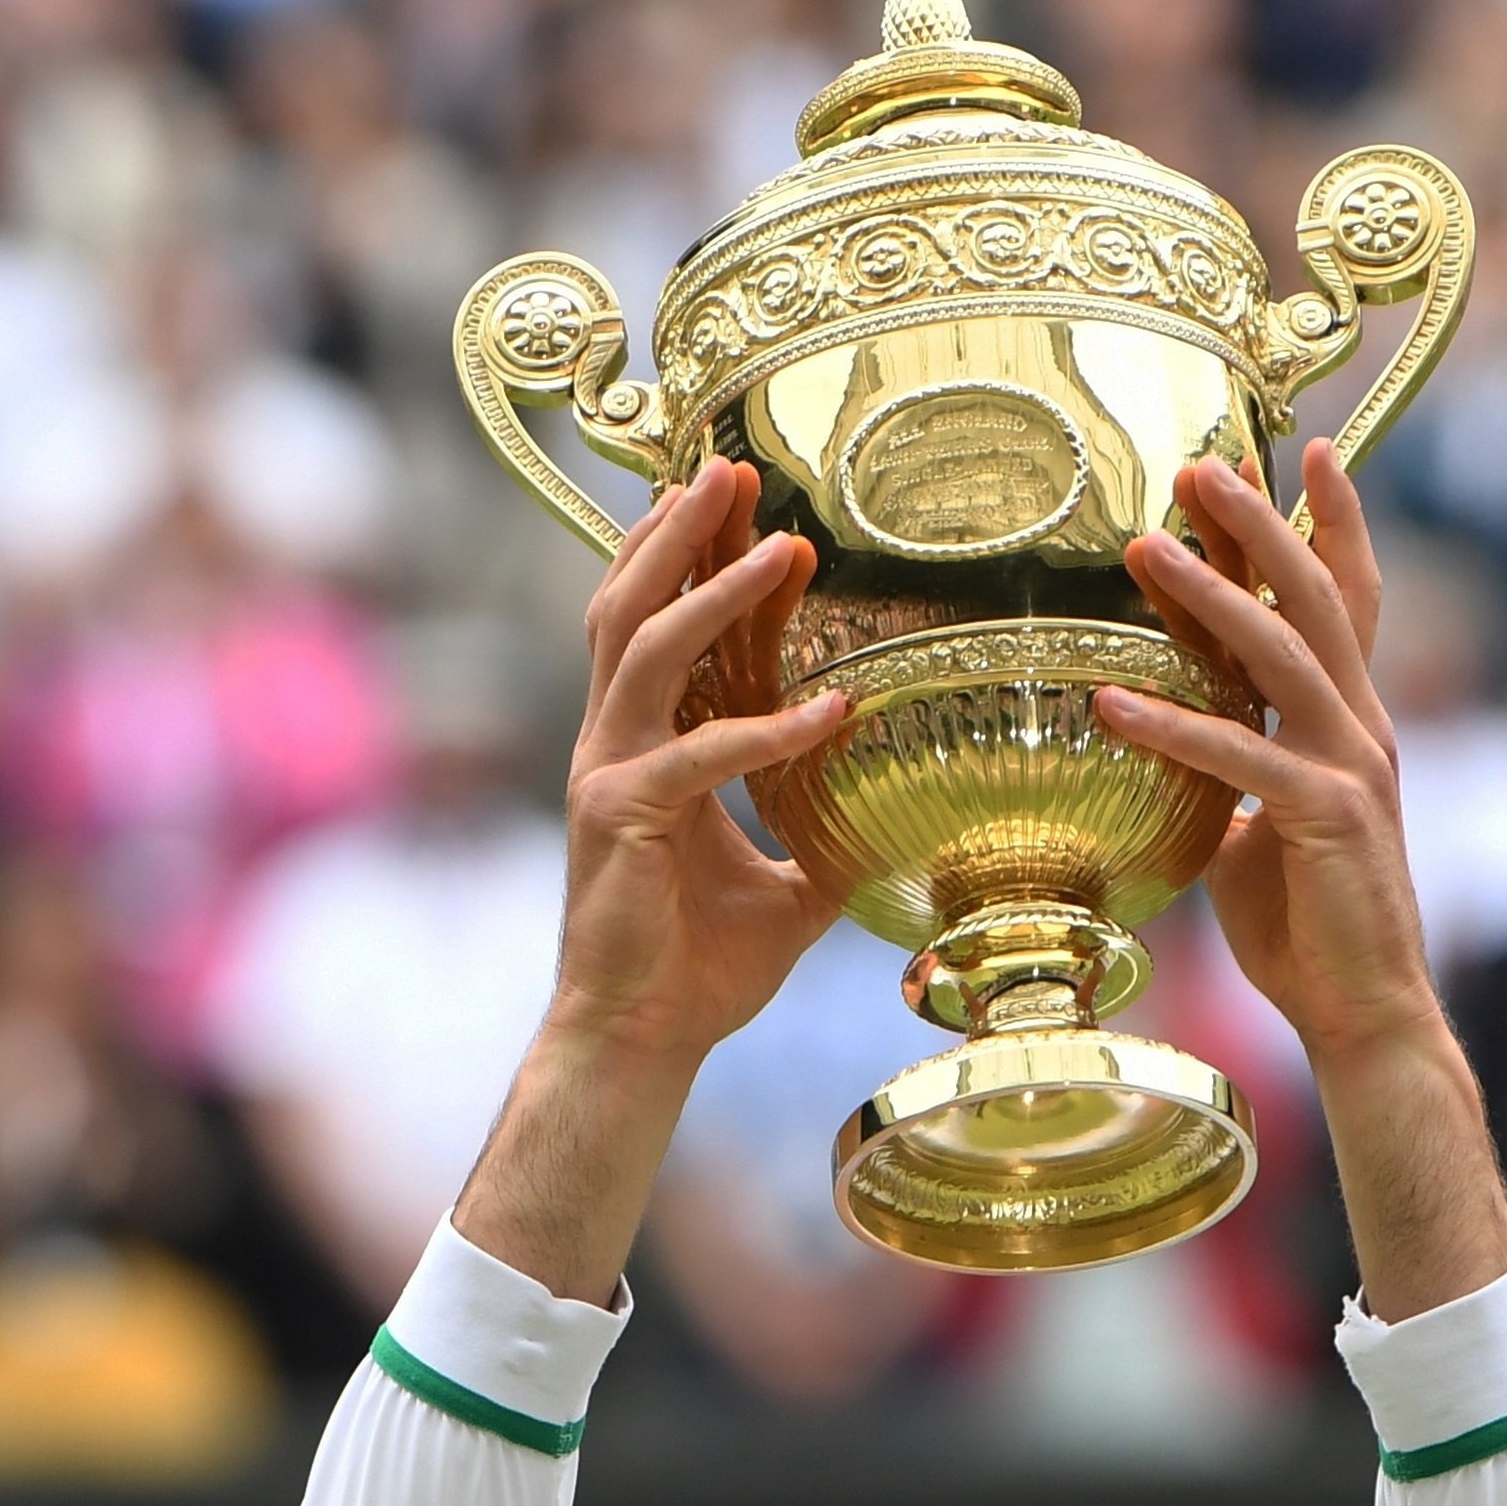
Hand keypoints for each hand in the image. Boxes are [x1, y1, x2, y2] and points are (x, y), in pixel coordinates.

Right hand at [548, 457, 845, 1068]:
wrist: (640, 1040)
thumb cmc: (698, 968)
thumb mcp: (787, 888)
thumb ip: (824, 836)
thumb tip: (898, 818)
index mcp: (643, 745)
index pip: (659, 624)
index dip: (689, 554)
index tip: (737, 495)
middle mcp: (613, 744)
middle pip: (632, 603)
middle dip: (680, 530)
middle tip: (731, 466)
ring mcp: (608, 775)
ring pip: (649, 649)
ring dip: (715, 590)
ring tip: (781, 545)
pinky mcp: (620, 817)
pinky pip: (700, 757)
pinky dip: (768, 730)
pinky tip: (832, 711)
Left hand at [1102, 448, 1431, 1066]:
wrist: (1363, 1010)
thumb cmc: (1308, 927)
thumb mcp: (1260, 830)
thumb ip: (1232, 777)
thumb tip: (1177, 757)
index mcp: (1352, 723)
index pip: (1351, 601)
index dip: (1335, 522)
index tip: (1314, 448)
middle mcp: (1363, 728)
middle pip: (1317, 598)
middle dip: (1262, 523)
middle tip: (1203, 462)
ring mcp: (1352, 767)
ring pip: (1282, 654)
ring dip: (1212, 595)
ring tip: (1144, 547)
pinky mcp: (1326, 817)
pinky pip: (1238, 757)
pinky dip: (1172, 725)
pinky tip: (1110, 701)